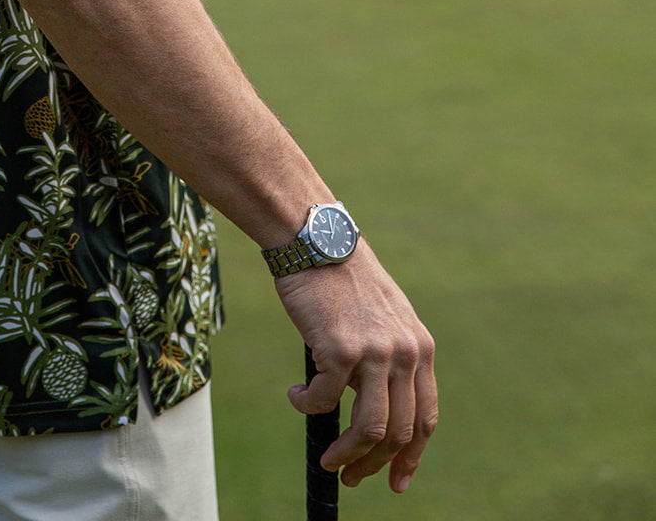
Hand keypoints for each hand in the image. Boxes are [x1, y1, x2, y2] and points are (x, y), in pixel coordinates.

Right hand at [276, 241, 436, 493]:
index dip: (410, 457)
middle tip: (348, 476)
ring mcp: (376, 352)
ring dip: (345, 454)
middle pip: (398, 432)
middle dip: (372, 465)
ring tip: (326, 458)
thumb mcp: (383, 319)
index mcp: (421, 348)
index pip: (425, 419)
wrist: (318, 241)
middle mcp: (406, 353)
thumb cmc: (342, 281)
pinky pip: (325, 401)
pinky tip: (297, 395)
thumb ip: (389, 360)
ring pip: (369, 430)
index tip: (395, 482)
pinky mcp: (340, 349)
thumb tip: (372, 416)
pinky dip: (307, 406)